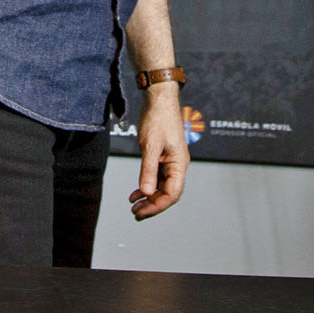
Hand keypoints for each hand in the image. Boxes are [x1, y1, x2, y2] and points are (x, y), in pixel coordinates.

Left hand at [129, 89, 189, 220]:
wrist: (159, 99)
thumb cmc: (158, 118)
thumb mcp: (150, 146)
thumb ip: (148, 170)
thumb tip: (147, 192)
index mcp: (179, 164)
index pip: (172, 193)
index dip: (157, 205)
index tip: (142, 211)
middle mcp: (177, 165)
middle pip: (168, 193)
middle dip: (152, 205)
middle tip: (135, 214)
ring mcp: (170, 161)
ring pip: (161, 187)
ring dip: (148, 198)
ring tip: (134, 206)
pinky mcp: (162, 157)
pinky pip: (157, 177)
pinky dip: (146, 186)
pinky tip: (136, 192)